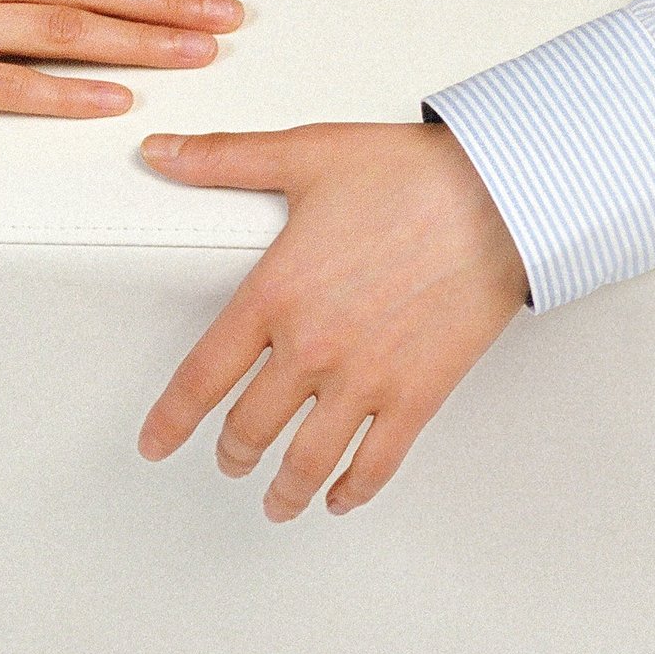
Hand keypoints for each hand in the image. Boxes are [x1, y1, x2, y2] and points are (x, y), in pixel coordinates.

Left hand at [134, 119, 530, 518]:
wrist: (499, 196)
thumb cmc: (410, 174)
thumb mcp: (303, 155)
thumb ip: (223, 161)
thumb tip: (161, 153)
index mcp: (274, 294)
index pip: (202, 377)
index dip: (170, 420)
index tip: (155, 442)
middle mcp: (312, 348)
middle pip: (250, 427)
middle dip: (232, 453)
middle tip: (228, 459)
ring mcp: (366, 379)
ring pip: (306, 460)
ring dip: (284, 489)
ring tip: (276, 500)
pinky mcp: (417, 395)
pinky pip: (376, 463)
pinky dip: (353, 490)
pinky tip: (342, 497)